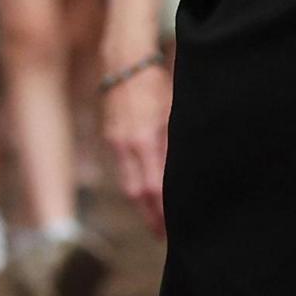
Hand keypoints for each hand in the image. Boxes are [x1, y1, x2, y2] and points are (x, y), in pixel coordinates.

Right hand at [105, 57, 169, 236]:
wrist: (124, 60)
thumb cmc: (155, 82)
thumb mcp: (174, 111)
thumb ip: (175, 144)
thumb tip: (185, 175)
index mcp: (144, 140)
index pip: (155, 187)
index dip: (164, 211)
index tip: (173, 228)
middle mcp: (126, 145)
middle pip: (136, 192)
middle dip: (150, 216)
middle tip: (163, 235)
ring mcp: (114, 141)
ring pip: (126, 182)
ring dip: (140, 202)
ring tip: (155, 218)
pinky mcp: (110, 136)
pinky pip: (122, 167)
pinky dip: (133, 182)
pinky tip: (143, 189)